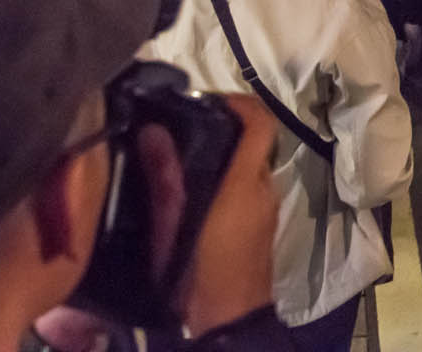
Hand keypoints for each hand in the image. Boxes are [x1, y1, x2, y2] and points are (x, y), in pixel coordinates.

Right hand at [172, 95, 279, 334]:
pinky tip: (193, 183)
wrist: (229, 322)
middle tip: (182, 124)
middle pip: (254, 140)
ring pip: (251, 163)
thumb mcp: (172, 228)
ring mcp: (267, 206)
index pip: (260, 123)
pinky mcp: (262, 222)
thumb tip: (153, 131)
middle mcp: (264, 188)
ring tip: (181, 150)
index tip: (205, 99)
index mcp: (248, 184)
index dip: (239, 101)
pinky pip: (248, 184)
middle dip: (224, 125)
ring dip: (224, 150)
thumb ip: (165, 180)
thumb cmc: (200, 274)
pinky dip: (227, 173)